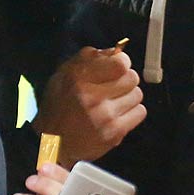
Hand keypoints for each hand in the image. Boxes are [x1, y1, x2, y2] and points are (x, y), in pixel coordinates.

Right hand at [36, 45, 145, 164]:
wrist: (53, 142)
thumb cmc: (59, 106)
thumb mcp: (64, 74)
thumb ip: (89, 58)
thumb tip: (116, 52)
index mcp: (79, 79)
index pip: (120, 63)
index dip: (121, 62)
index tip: (117, 67)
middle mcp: (93, 98)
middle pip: (132, 78)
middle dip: (125, 79)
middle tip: (115, 85)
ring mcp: (105, 117)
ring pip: (137, 95)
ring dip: (128, 96)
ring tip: (115, 100)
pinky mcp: (114, 134)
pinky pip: (140, 112)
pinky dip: (132, 111)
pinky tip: (119, 113)